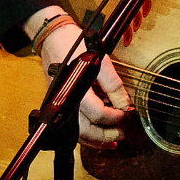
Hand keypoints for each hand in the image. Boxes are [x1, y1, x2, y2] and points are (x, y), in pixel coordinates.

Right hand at [34, 13, 132, 148]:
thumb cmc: (75, 45)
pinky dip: (86, 134)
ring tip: (112, 141)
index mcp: (74, 90)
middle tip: (121, 134)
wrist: (54, 38)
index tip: (126, 113)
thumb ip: (113, 85)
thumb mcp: (99, 60)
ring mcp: (59, 105)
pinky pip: (71, 126)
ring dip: (95, 140)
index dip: (114, 117)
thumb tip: (126, 105)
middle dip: (105, 136)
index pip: (97, 113)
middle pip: (84, 130)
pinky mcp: (59, 105)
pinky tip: (97, 134)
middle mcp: (64, 102)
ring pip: (76, 133)